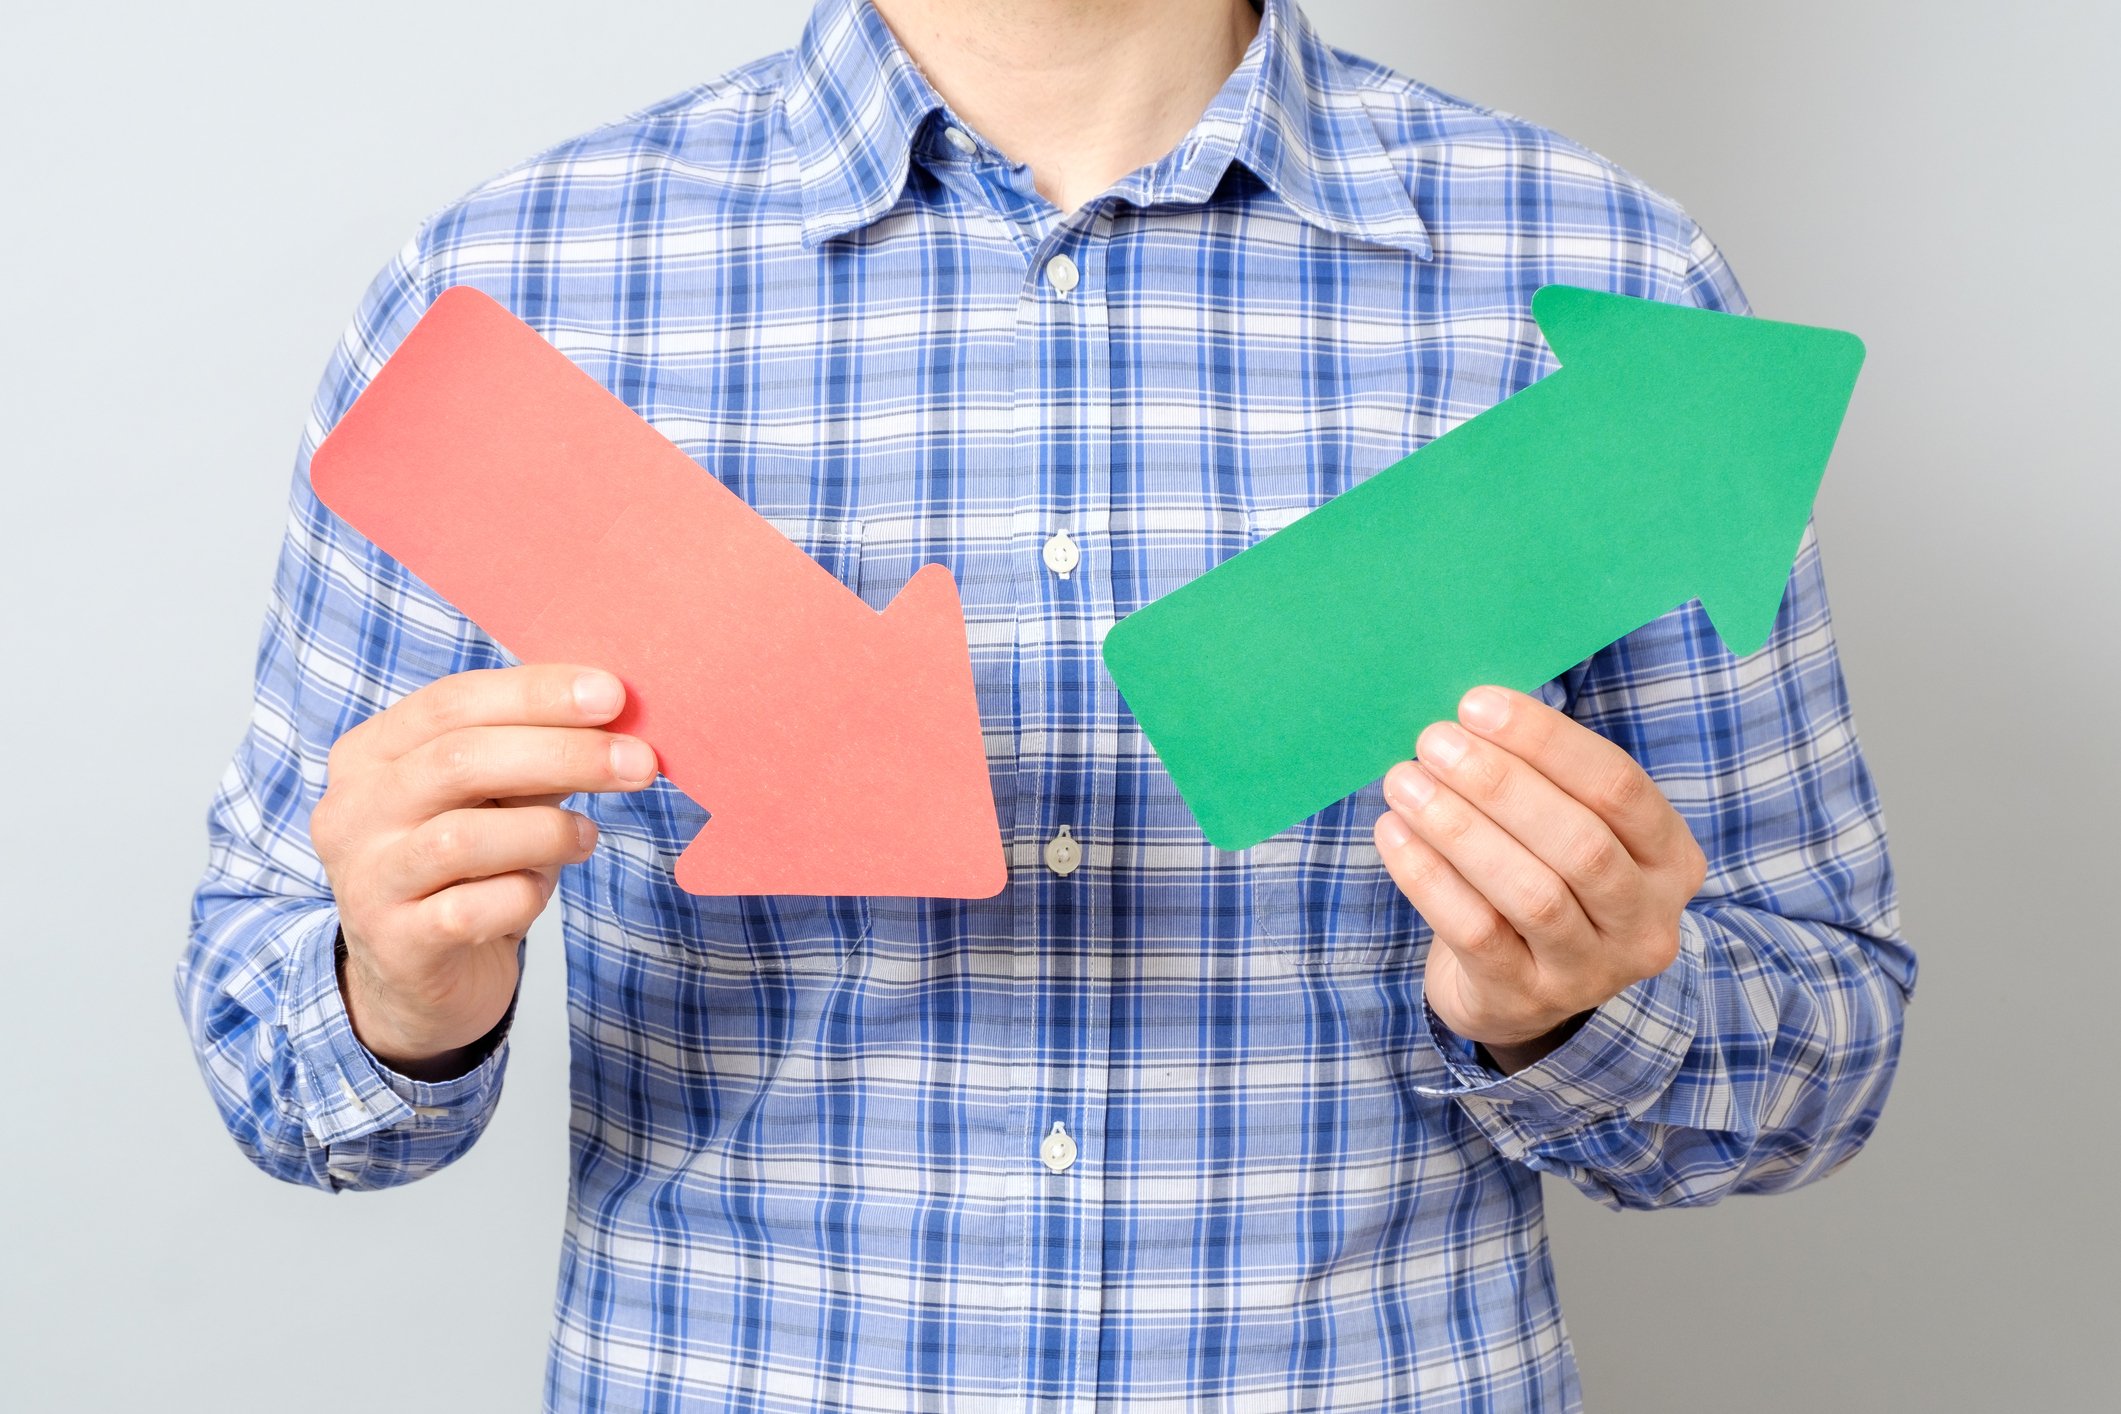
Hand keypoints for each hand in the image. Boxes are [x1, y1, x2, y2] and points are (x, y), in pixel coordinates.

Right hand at [309, 664, 656, 1077]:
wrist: (418, 978)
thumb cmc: (467, 868)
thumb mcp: (495, 797)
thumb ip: (534, 753)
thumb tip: (614, 712)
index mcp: (370, 754)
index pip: (451, 702)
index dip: (535, 692)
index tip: (613, 693)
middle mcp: (353, 812)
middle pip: (459, 761)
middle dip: (562, 754)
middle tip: (639, 762)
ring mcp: (366, 880)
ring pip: (462, 838)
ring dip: (547, 832)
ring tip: (585, 837)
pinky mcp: (394, 944)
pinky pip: (471, 910)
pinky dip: (523, 896)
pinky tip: (537, 893)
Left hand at [1373, 686, 1706, 1073]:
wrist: (1517, 990)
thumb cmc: (1539, 876)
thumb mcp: (1563, 828)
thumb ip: (1539, 777)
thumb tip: (1469, 711)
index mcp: (1670, 858)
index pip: (1619, 786)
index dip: (1547, 741)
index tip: (1476, 704)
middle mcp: (1646, 920)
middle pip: (1581, 843)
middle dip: (1500, 784)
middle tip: (1434, 742)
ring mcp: (1591, 971)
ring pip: (1532, 893)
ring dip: (1460, 829)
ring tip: (1405, 783)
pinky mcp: (1527, 999)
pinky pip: (1478, 934)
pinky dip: (1430, 879)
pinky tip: (1393, 834)